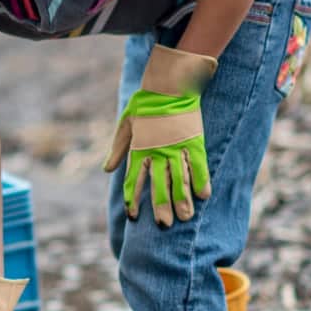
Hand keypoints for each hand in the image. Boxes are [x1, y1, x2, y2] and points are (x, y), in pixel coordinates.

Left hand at [103, 45, 217, 226]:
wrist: (169, 84)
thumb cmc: (144, 104)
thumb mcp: (125, 125)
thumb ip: (118, 149)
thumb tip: (107, 170)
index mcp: (140, 149)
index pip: (133, 180)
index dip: (133, 199)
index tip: (133, 216)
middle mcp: (158, 152)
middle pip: (159, 185)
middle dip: (161, 207)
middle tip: (163, 225)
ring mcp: (178, 148)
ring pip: (180, 179)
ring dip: (182, 200)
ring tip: (185, 218)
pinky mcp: (195, 141)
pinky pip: (199, 165)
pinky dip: (202, 180)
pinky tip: (204, 196)